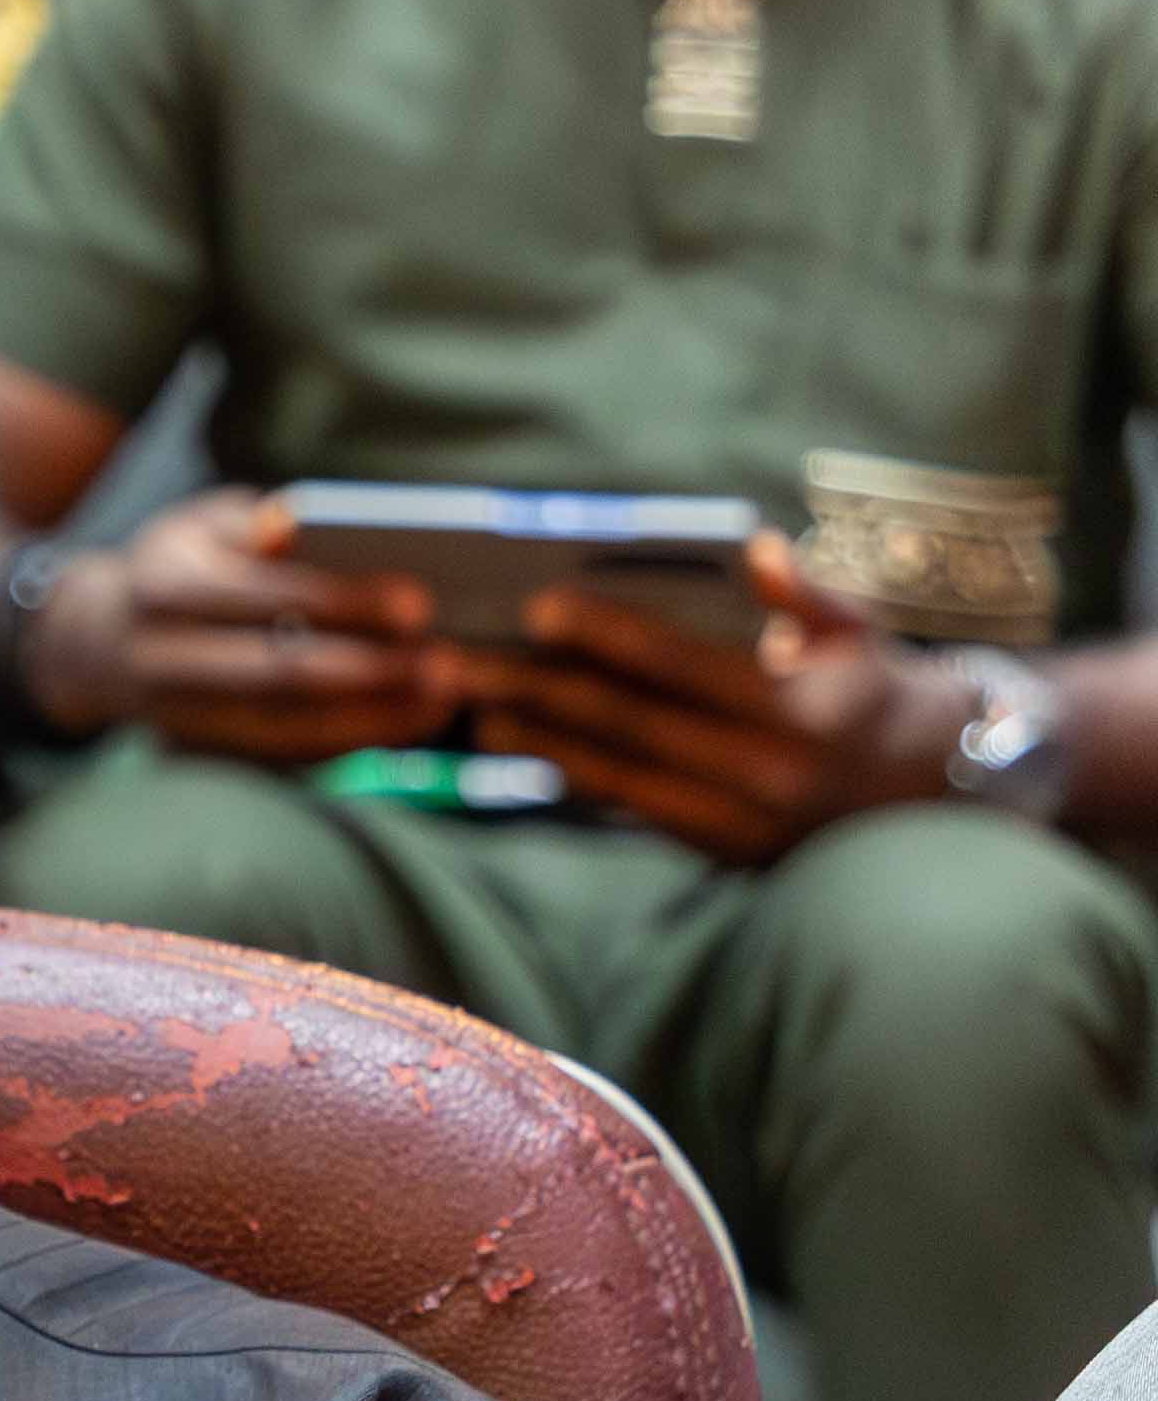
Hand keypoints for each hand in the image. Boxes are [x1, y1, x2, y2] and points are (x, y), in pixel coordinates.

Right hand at [31, 488, 451, 761]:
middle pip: (275, 676)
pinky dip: (349, 745)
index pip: (260, 597)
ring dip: (370, 722)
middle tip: (448, 665)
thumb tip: (292, 523)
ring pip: (283, 731)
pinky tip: (407, 723)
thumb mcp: (199, 525)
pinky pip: (283, 760)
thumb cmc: (179, 570)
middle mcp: (162, 659)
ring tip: (442, 698)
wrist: (96, 647)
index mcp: (164, 585)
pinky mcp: (202, 756)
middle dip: (368, 675)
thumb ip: (250, 521)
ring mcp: (178, 719)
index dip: (339, 603)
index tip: (418, 604)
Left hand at [462, 533, 978, 865]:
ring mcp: (739, 820)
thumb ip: (806, 593)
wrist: (936, 794)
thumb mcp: (861, 631)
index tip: (539, 606)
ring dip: (537, 741)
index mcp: (797, 708)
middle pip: (629, 723)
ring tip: (471, 708)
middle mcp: (764, 772)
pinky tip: (521, 748)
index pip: (682, 665)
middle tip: (463, 660)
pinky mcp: (720, 849)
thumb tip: (757, 550)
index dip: (608, 635)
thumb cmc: (877, 689)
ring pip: (617, 775)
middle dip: (540, 689)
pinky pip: (632, 809)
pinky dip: (572, 777)